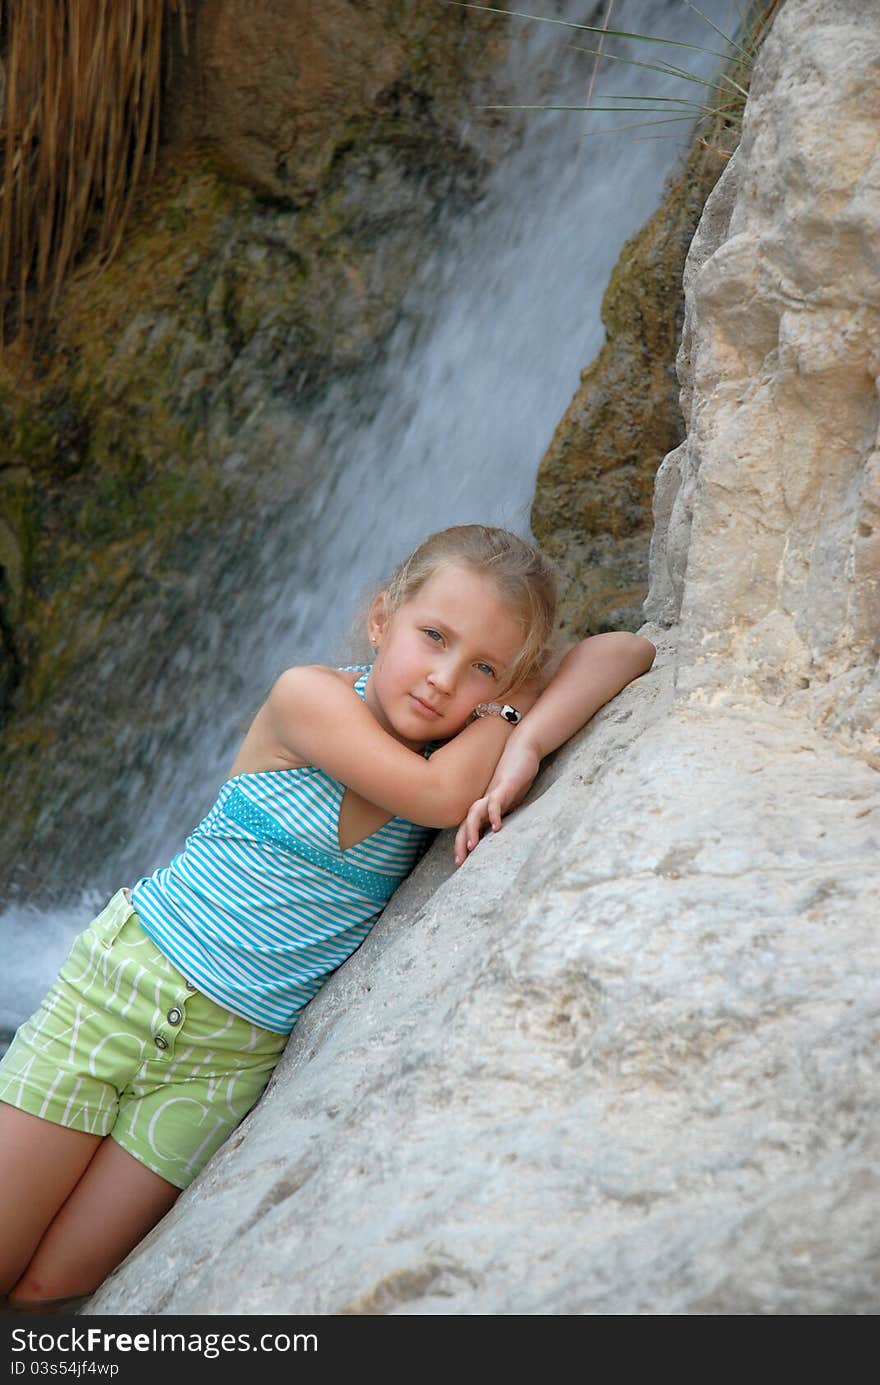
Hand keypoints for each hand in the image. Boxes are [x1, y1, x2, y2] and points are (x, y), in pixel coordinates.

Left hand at [453, 734, 540, 866]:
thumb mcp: (509, 798)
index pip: (469, 826)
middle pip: (467, 822)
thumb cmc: (516, 774)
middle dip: (461, 842)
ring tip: (472, 846)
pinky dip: (495, 814)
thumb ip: (503, 812)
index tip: (460, 862)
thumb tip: (499, 830)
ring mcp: (494, 792)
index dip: (462, 843)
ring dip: (473, 829)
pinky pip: (497, 801)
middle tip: (459, 862)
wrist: (523, 747)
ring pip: (477, 812)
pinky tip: (497, 827)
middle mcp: (486, 799)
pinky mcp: (506, 785)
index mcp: (486, 804)